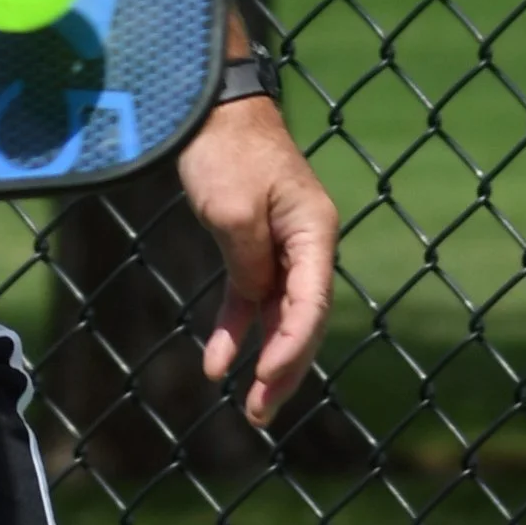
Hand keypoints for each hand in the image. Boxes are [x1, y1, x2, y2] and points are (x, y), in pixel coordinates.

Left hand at [177, 96, 337, 427]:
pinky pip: (249, 296)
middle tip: (261, 415)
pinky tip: (217, 363)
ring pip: (278, 315)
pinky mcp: (253, 244)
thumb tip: (259, 299)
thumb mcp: (233, 212)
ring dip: (262, 359)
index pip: (311, 305)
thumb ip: (250, 262)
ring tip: (251, 408)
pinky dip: (235, 328)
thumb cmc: (226, 151)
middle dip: (284, 371)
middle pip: (303, 320)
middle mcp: (307, 244)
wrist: (210, 108)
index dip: (291, 349)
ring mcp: (282, 245)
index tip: (266, 380)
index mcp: (315, 233)